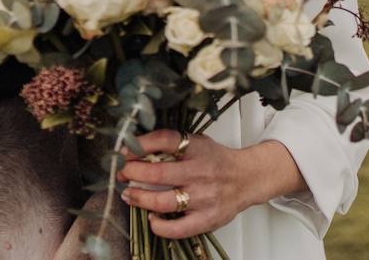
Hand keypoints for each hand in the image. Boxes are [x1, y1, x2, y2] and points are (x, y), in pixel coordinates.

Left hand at [118, 130, 302, 238]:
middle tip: (120, 173)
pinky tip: (152, 218)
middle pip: (158, 173)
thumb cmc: (216, 160)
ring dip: (139, 199)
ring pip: (164, 201)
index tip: (123, 151)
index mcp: (197, 148)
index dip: (139, 145)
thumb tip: (135, 148)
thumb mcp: (197, 142)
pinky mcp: (208, 218)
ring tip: (128, 195)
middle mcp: (200, 171)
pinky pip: (178, 228)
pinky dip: (160, 226)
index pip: (164, 140)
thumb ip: (171, 143)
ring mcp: (204, 197)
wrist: (248, 178)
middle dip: (132, 173)